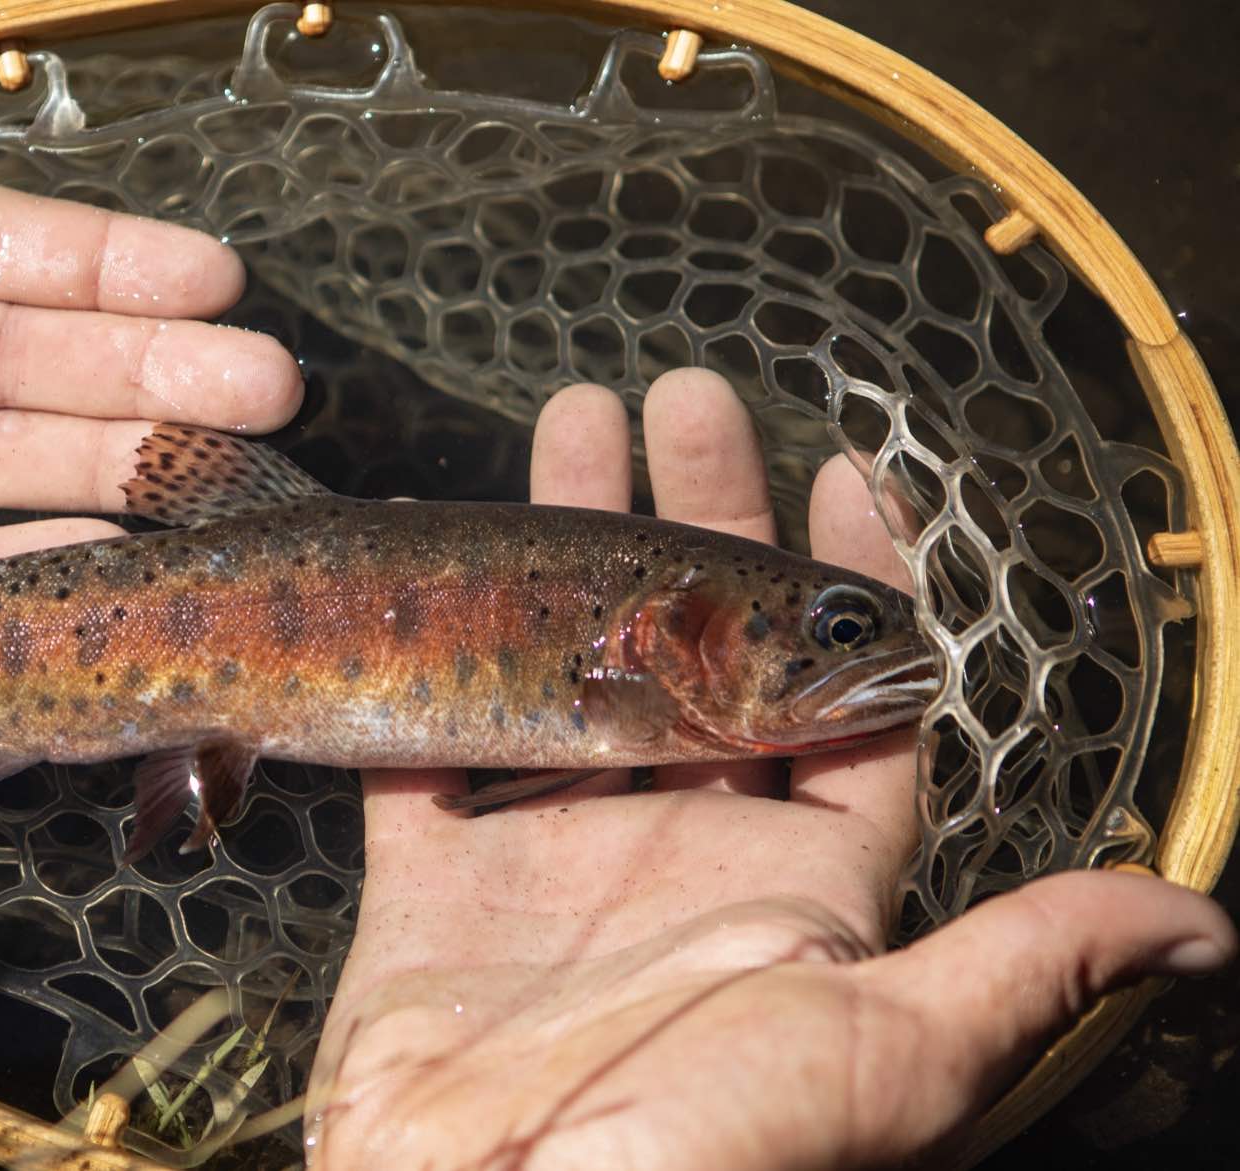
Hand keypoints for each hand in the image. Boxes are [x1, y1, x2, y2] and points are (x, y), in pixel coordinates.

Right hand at [306, 370, 1235, 1169]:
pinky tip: (432, 584)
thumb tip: (1207, 927)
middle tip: (685, 402)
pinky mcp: (434, 886)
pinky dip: (422, 673)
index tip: (844, 468)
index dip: (849, 581)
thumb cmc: (704, 1150)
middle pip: (698, 653)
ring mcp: (553, 863)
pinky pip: (426, 754)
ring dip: (565, 557)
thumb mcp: (886, 1054)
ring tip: (565, 434)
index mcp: (799, 882)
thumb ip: (1022, 966)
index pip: (847, 699)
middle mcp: (681, 856)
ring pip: (565, 668)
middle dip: (696, 521)